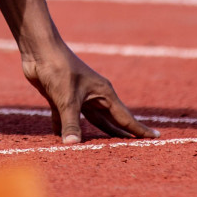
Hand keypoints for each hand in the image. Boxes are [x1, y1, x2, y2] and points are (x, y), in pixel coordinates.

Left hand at [21, 40, 159, 143]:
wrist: (39, 50)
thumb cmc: (59, 69)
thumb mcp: (67, 99)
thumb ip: (71, 123)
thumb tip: (72, 146)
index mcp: (103, 93)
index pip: (126, 117)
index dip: (140, 129)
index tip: (157, 137)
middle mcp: (94, 95)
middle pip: (111, 119)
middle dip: (122, 133)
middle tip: (136, 146)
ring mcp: (77, 96)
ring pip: (91, 119)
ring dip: (98, 132)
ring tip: (108, 145)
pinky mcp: (60, 97)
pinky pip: (67, 117)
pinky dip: (67, 128)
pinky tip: (66, 139)